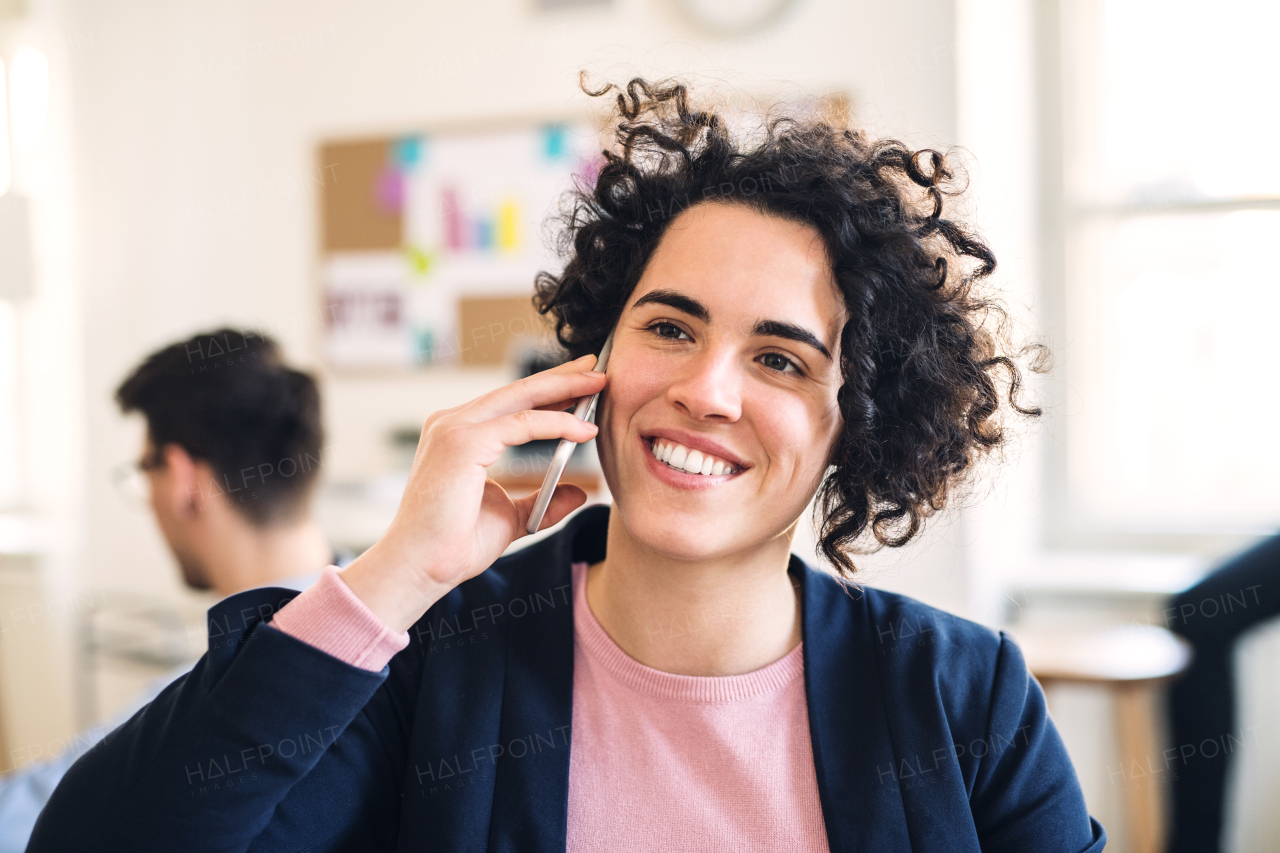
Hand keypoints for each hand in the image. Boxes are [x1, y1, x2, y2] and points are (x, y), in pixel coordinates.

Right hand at [340, 354, 606, 631]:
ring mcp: (453, 428)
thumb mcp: (511, 518)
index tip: (583, 385)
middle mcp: (452, 423)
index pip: (511, 404)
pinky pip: (522, 425)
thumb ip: (542, 502)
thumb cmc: (453, 545)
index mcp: (458, 435)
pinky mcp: (462, 442)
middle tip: (597, 368)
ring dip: (564, 389)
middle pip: (518, 391)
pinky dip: (556, 423)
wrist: (421, 569)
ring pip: (521, 398)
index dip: (550, 391)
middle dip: (561, 377)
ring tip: (599, 384)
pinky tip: (583, 428)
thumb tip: (577, 493)